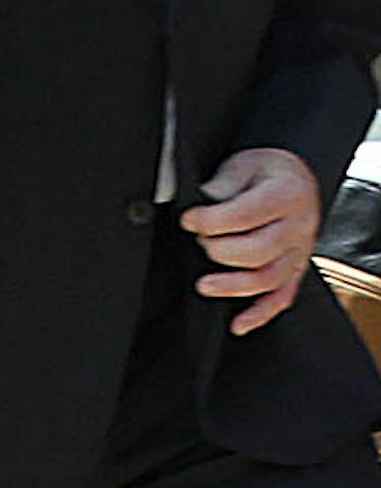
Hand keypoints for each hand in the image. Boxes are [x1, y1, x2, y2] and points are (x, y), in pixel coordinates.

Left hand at [182, 146, 322, 334]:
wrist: (295, 176)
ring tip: (205, 285)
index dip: (212, 221)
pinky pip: (282, 297)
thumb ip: (226, 182)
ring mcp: (299, 252)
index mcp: (287, 195)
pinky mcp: (295, 269)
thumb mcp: (244, 163)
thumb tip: (207, 200)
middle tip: (199, 243)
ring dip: (234, 286)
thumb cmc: (266, 171)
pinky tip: (239, 324)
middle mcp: (298, 227)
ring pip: (269, 279)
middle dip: (221, 251)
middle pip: (259, 251)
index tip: (188, 220)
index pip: (246, 216)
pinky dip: (260, 314)